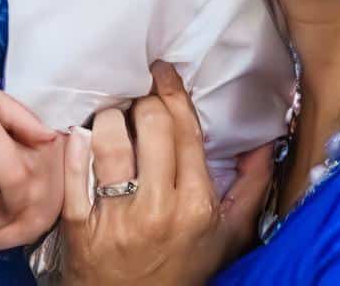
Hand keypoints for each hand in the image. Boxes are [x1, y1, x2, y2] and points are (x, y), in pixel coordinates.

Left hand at [57, 62, 273, 285]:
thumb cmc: (182, 270)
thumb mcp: (228, 235)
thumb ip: (251, 187)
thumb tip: (264, 144)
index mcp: (196, 204)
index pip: (185, 130)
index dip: (172, 93)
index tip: (162, 72)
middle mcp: (158, 208)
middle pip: (150, 125)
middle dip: (143, 102)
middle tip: (138, 101)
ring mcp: (116, 217)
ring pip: (110, 141)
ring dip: (109, 117)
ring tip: (112, 118)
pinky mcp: (79, 225)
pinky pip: (74, 171)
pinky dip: (76, 145)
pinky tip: (83, 136)